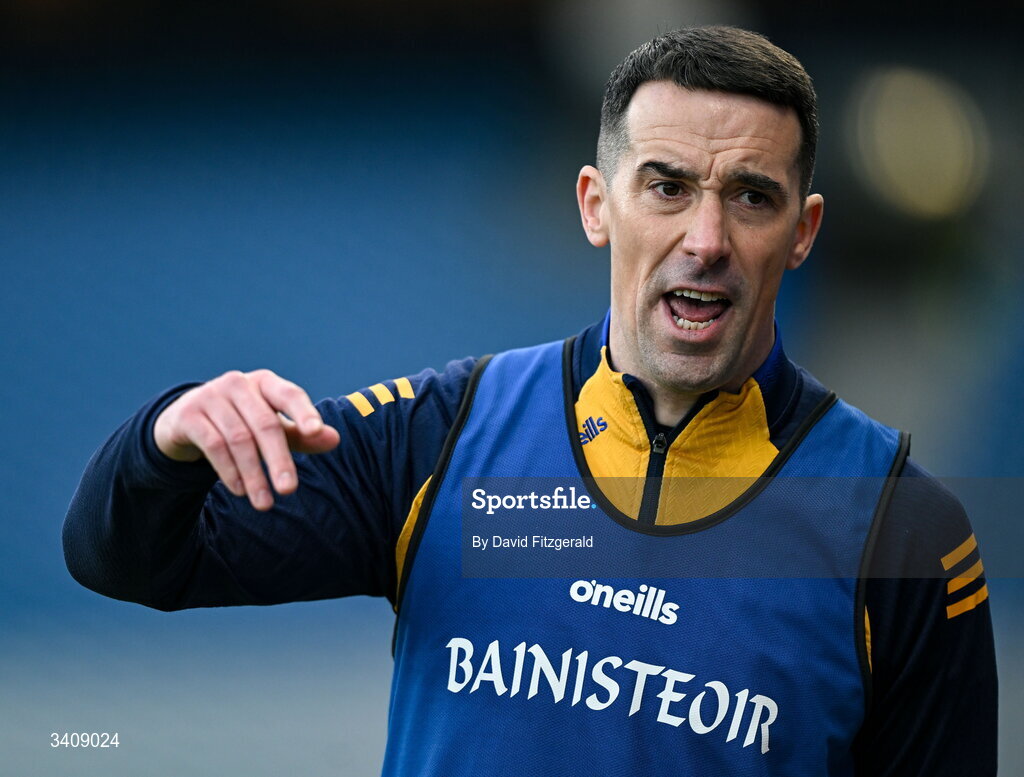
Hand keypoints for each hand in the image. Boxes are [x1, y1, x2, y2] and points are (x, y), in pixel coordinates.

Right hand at [153, 369, 339, 510]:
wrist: (185, 419)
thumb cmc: (242, 421)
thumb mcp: (273, 426)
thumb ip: (303, 433)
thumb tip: (335, 440)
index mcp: (265, 382)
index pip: (290, 394)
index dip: (304, 412)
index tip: (316, 432)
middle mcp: (238, 384)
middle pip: (265, 425)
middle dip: (279, 460)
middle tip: (289, 490)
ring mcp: (211, 396)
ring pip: (239, 439)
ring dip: (254, 475)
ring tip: (265, 503)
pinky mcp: (189, 415)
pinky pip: (213, 445)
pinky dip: (230, 471)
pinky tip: (241, 491)